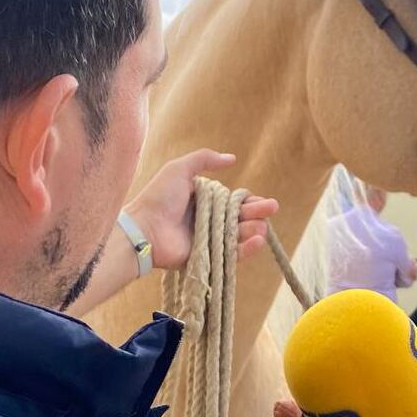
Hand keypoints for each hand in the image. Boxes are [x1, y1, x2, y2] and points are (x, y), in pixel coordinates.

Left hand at [126, 150, 278, 270]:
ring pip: (239, 235)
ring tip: (262, 226)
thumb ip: (204, 159)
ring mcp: (208, 239)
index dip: (248, 200)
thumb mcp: (179, 169)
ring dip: (253, 229)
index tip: (258, 199)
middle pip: (240, 217)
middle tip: (272, 207)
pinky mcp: (208, 258)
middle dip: (257, 212)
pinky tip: (257, 240)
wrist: (144, 229)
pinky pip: (232, 254)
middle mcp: (208, 220)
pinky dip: (247, 248)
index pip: (233, 200)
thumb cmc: (159, 197)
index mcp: (204, 200)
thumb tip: (232, 158)